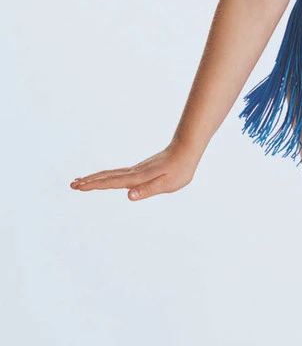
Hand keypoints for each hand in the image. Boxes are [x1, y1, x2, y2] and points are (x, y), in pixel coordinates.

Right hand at [70, 141, 199, 200]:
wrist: (186, 150)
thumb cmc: (179, 169)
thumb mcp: (167, 184)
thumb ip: (147, 190)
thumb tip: (129, 196)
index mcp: (138, 177)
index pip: (112, 182)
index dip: (94, 185)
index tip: (78, 187)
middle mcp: (134, 172)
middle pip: (107, 177)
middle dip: (89, 182)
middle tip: (72, 185)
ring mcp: (136, 170)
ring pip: (111, 174)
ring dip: (95, 178)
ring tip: (81, 180)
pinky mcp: (140, 170)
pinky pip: (119, 173)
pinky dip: (107, 176)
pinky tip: (105, 179)